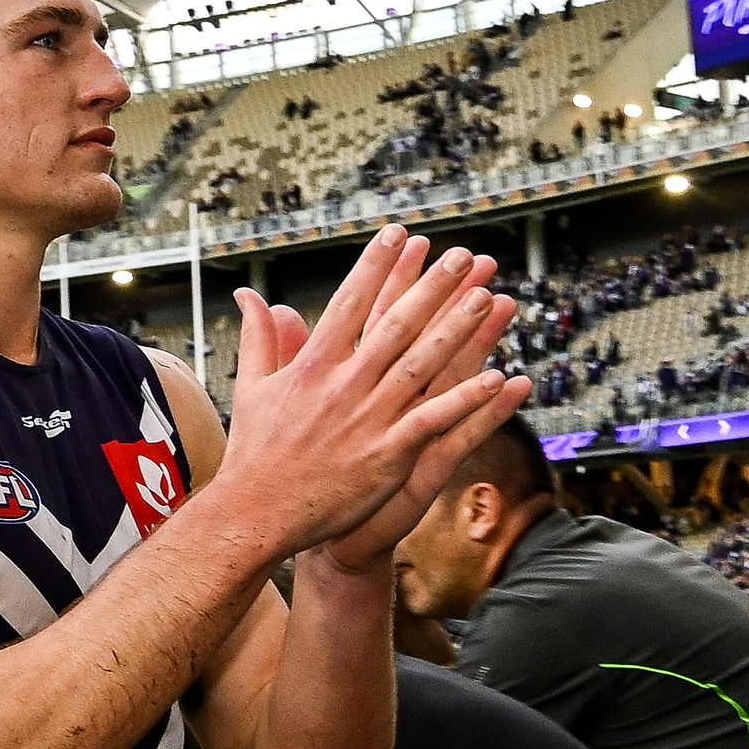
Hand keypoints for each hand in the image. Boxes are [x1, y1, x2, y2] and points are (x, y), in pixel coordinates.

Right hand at [209, 227, 520, 558]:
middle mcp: (343, 386)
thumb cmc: (253, 453)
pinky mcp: (387, 454)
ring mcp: (367, 419)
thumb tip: (250, 296)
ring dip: (458, 329)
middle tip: (463, 255)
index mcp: (312, 366)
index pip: (350, 304)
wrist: (255, 513)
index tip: (400, 235)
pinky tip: (498, 376)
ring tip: (488, 297)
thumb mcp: (251, 387)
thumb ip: (260, 337)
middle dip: (431, 286)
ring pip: (422, 364)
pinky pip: (435, 419)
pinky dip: (466, 398)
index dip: (377, 267)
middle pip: (395, 325)